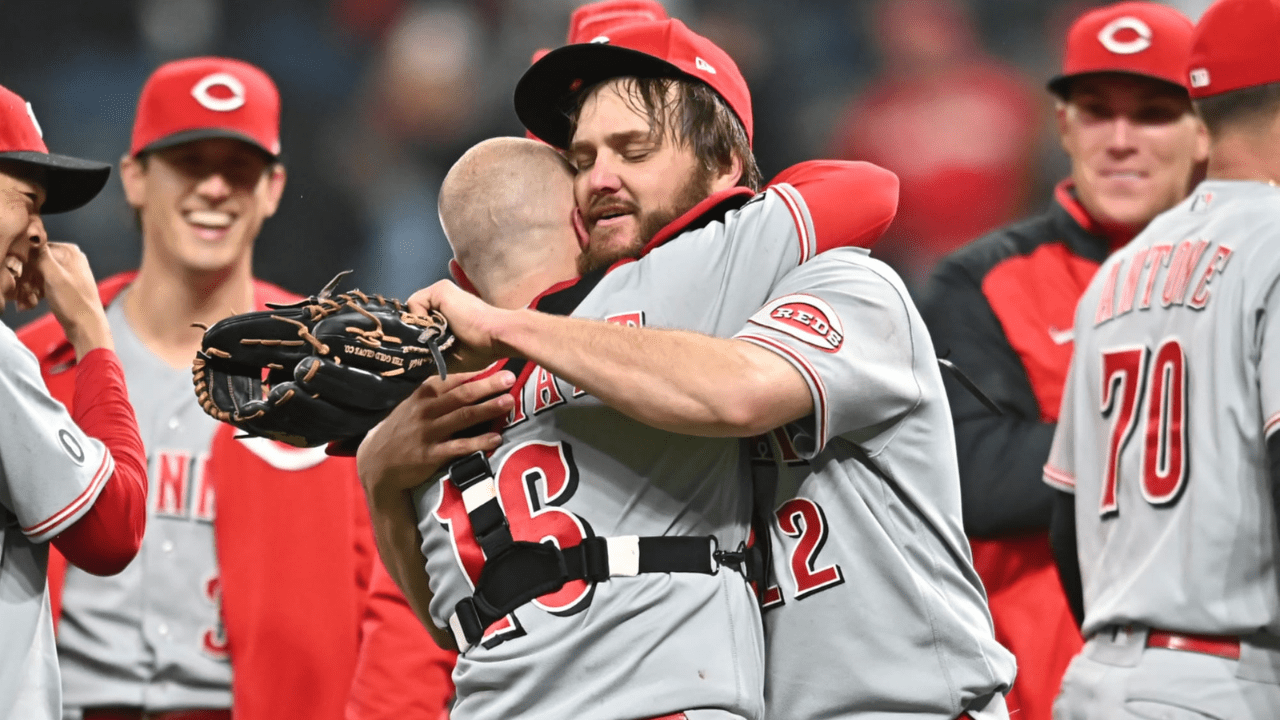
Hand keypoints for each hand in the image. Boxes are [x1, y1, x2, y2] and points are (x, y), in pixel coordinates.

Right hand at [19, 242, 111, 358]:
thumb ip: (41, 256)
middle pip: (35, 262)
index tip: (19, 277)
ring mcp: (68, 272)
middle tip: (22, 294)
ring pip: (37, 275)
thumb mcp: (54, 276)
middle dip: (26, 279)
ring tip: (27, 302)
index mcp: (69, 251)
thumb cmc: (74, 303)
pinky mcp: (65, 286)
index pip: (36, 248)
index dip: (25, 263)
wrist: (87, 327)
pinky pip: (44, 285)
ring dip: (28, 289)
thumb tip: (32, 236)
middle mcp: (70, 258)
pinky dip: (36, 294)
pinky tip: (30, 304)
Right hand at [356, 369, 515, 504]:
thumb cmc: (401, 430)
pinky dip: (479, 442)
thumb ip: (436, 393)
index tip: (497, 364)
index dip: (475, 372)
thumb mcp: (412, 406)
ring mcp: (428, 432)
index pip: (451, 379)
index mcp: (422, 395)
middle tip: (510, 377)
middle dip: (487, 385)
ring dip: (487, 409)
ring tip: (508, 402)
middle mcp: (425, 410)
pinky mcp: (431, 455)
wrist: (377, 463)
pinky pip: (459, 447)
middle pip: (461, 395)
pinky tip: (496, 438)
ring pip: (463, 417)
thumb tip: (467, 378)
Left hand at [407, 280, 512, 370]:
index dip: (421, 335)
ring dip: (420, 326)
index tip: (428, 349)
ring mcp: (442, 291)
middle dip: (419, 331)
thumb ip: (431, 353)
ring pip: (415, 309)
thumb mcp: (451, 356)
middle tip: (433, 344)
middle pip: (417, 315)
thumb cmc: (482, 349)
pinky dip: (419, 318)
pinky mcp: (440, 290)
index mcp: (451, 314)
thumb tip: (411, 359)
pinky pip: (414, 303)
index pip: (423, 322)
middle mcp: (445, 299)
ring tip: (436, 337)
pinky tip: (436, 327)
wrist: (497, 336)